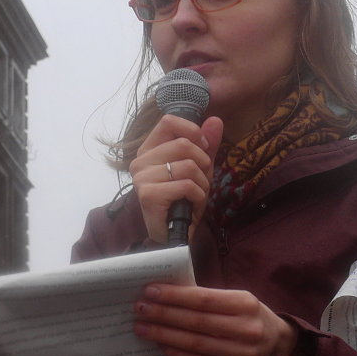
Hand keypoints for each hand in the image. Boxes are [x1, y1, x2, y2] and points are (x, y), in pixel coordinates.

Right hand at [129, 114, 223, 244]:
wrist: (176, 235)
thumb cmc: (184, 199)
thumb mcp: (200, 168)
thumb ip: (206, 144)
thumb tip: (215, 120)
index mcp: (149, 149)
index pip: (168, 121)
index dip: (192, 131)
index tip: (203, 148)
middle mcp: (140, 161)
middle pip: (183, 144)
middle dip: (203, 164)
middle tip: (200, 181)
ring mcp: (141, 178)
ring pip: (188, 166)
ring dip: (202, 184)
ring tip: (195, 195)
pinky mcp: (147, 195)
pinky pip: (186, 185)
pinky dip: (198, 196)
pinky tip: (191, 205)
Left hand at [133, 283, 297, 355]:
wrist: (276, 345)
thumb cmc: (247, 315)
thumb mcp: (236, 299)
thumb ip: (207, 297)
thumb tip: (166, 293)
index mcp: (246, 303)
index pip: (203, 299)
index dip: (175, 296)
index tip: (150, 291)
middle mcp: (247, 329)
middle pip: (196, 322)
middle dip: (164, 315)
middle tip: (139, 309)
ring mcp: (243, 354)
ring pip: (195, 344)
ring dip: (165, 335)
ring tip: (143, 328)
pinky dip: (178, 354)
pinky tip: (161, 345)